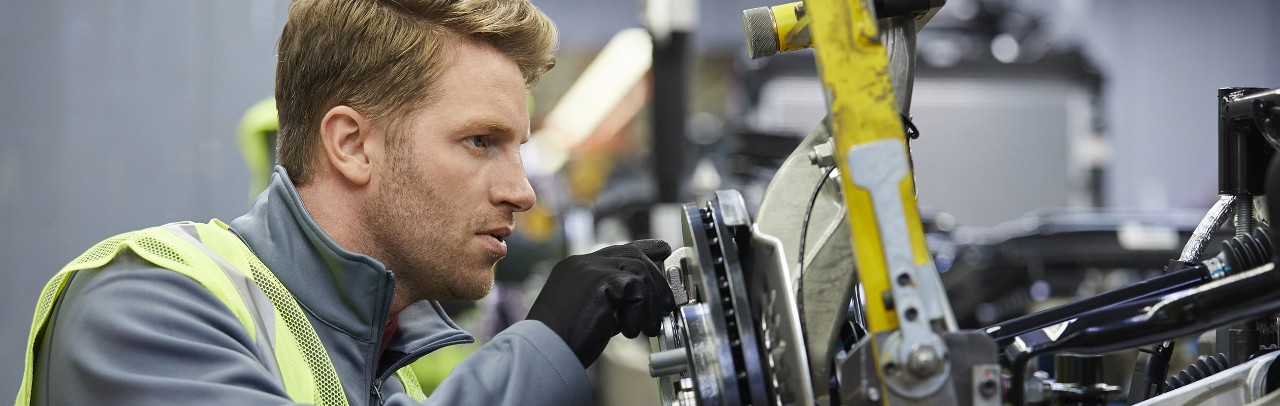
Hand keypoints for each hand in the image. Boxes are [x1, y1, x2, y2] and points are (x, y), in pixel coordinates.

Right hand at [526, 239, 675, 366]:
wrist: (545, 351)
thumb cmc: (563, 341)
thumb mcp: (589, 312)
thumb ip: (611, 299)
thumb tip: (641, 300)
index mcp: (576, 268)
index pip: (616, 250)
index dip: (644, 248)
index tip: (663, 250)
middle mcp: (582, 262)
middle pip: (633, 255)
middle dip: (657, 279)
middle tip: (668, 304)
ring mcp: (591, 268)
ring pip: (640, 271)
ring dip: (651, 304)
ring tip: (649, 329)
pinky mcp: (601, 280)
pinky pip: (637, 289)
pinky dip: (640, 313)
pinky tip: (628, 332)